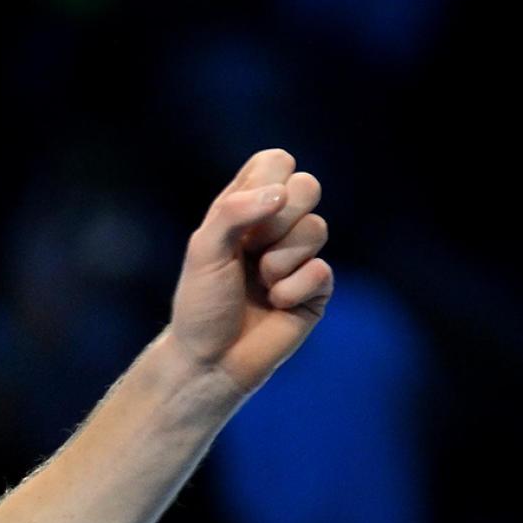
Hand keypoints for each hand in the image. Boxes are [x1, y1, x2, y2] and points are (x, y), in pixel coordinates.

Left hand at [164, 148, 331, 400]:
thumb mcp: (204, 250)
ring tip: (259, 283)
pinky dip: (291, 289)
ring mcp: (299, 256)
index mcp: (245, 208)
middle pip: (308, 186)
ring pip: (317, 228)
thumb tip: (282, 193)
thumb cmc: (201, 303)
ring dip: (279, 260)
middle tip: (250, 250)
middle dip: (277, 220)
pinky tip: (275, 305)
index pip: (276, 162)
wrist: (210, 360)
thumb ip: (234, 211)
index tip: (242, 213)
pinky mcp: (316, 288)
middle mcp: (275, 226)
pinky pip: (321, 270)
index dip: (267, 181)